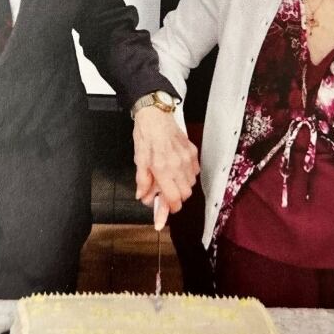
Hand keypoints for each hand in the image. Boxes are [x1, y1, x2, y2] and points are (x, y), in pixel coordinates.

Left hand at [133, 107, 198, 227]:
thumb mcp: (139, 160)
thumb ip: (143, 181)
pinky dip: (187, 176)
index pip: (173, 199)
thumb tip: (144, 197)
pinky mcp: (193, 152)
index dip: (167, 211)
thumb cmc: (146, 134)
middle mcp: (177, 165)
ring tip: (169, 180)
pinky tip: (177, 171)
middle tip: (162, 195)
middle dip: (173, 199)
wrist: (156, 114)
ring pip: (190, 185)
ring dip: (181, 188)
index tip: (161, 219)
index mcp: (162, 168)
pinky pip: (195, 172)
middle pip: (184, 195)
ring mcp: (187, 158)